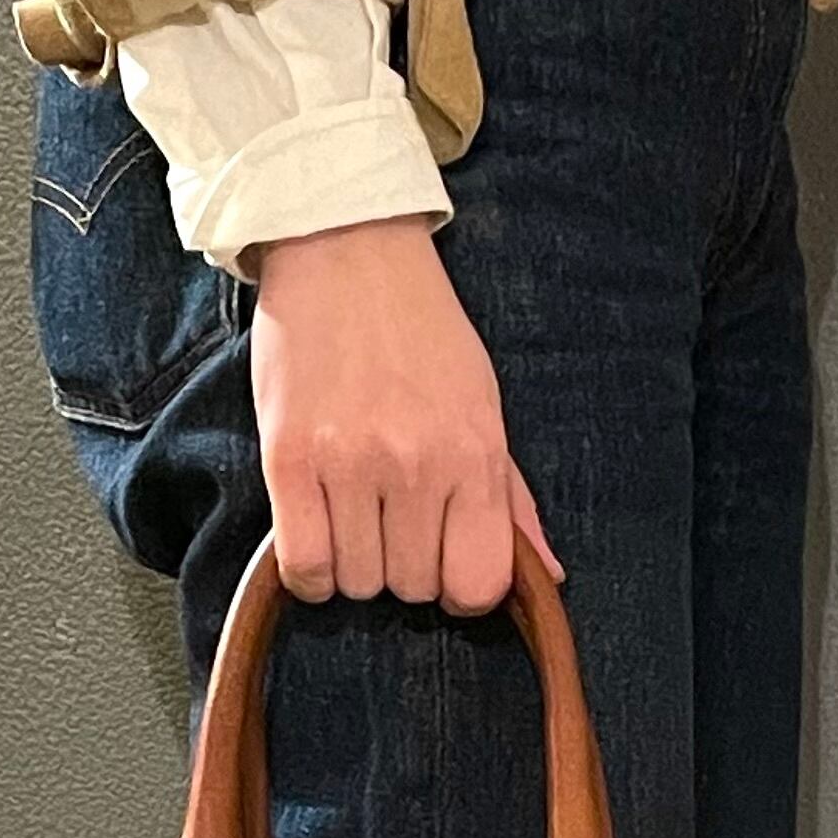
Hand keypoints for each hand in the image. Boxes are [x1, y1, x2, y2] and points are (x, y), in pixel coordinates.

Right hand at [251, 216, 557, 613]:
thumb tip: (548, 573)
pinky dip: (309, 571)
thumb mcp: (484, 404)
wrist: (347, 250)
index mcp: (474, 452)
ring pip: (356, 583)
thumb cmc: (420, 330)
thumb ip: (511, 496)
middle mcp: (415, 463)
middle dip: (402, 567)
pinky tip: (318, 535)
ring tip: (352, 512)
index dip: (460, 588)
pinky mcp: (288, 458)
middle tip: (391, 518)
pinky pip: (303, 567)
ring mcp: (349, 462)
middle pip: (411, 587)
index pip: (477, 583)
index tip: (444, 562)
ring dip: (353, 564)